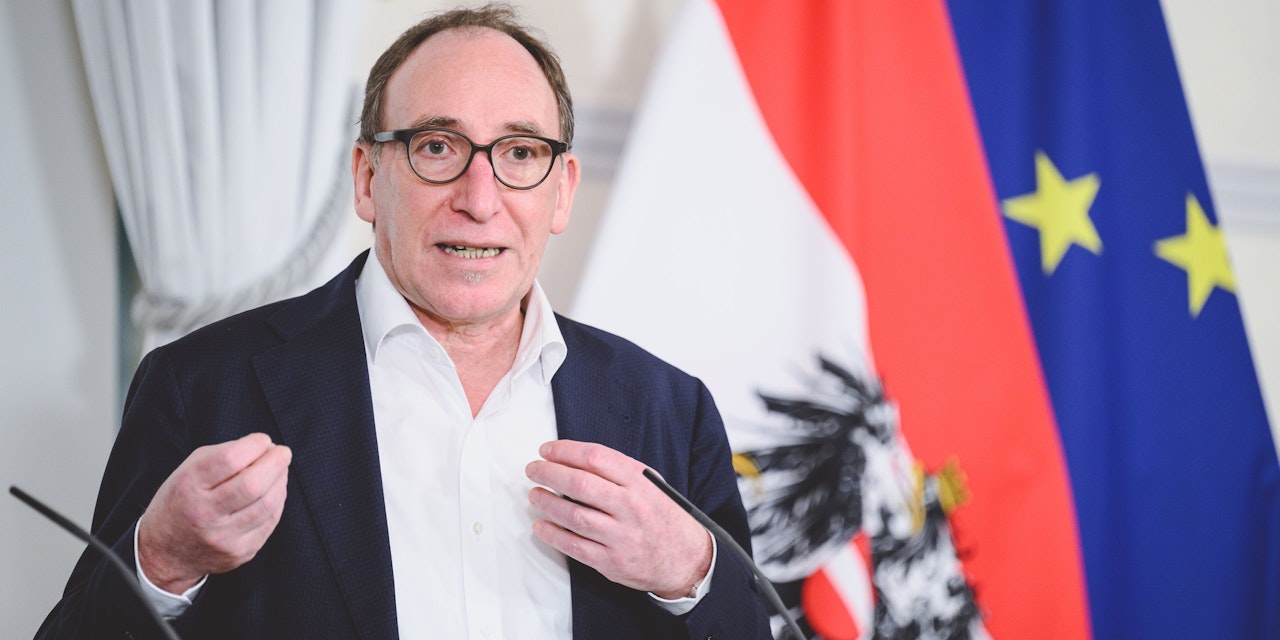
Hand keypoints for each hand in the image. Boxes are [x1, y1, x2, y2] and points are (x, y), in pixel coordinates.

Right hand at [137, 433, 291, 593]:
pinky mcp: (240, 552)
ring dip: (281, 481)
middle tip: (283, 452)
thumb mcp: (187, 471)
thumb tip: (264, 447)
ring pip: (268, 504)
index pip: (230, 460)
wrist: (165, 553)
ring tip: (280, 470)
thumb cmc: (180, 502)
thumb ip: (223, 454)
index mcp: (188, 486)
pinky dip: (277, 501)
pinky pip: (270, 522)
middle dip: (276, 462)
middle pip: (253, 484)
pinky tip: (274, 491)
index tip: (263, 440)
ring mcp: (223, 537)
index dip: (254, 445)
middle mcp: (204, 514)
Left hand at [525, 440, 711, 598]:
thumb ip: (619, 472)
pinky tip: (541, 525)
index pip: (595, 457)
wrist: (686, 559)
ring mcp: (620, 535)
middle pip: (579, 483)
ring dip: (547, 502)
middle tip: (534, 470)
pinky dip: (552, 534)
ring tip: (534, 494)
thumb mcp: (651, 485)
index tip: (547, 450)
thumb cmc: (663, 517)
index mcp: (640, 482)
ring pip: (572, 514)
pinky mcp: (611, 561)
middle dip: (549, 473)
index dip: (565, 451)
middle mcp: (630, 506)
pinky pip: (574, 545)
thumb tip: (576, 460)